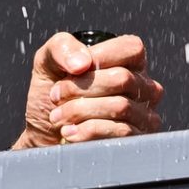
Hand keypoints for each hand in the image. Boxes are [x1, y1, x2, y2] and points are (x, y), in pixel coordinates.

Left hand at [14, 31, 164, 147]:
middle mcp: (143, 88)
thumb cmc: (51, 94)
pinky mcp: (137, 140)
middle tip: (56, 96)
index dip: (98, 58)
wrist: (44, 134)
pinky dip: (87, 131)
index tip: (69, 71)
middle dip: (80, 87)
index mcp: (128, 63)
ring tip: (58, 116)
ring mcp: (144, 115)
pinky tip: (71, 132)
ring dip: (79, 111)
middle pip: (121, 79)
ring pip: (120, 107)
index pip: (131, 49)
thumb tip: (82, 63)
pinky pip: (120, 132)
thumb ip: (62, 48)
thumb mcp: (48, 61)